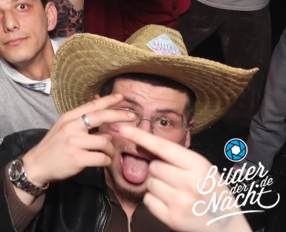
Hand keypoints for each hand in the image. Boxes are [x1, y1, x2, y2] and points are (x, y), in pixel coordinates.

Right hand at [20, 95, 132, 186]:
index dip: (108, 101)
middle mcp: (71, 127)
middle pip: (100, 117)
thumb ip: (83, 126)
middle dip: (119, 115)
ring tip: (107, 154)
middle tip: (133, 116)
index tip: (121, 97)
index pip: (92, 106)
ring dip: (111, 149)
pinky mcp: (77, 158)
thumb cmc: (53, 147)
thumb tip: (108, 130)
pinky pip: (101, 158)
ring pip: (105, 142)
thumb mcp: (64, 130)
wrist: (37, 165)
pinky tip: (102, 162)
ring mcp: (74, 142)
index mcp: (68, 118)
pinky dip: (106, 161)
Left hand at [118, 126, 253, 231]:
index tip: (124, 128)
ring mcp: (180, 202)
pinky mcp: (172, 218)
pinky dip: (155, 201)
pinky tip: (172, 204)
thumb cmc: (212, 193)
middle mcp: (189, 182)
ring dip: (158, 186)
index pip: (163, 147)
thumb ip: (174, 156)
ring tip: (177, 193)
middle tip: (178, 181)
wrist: (227, 226)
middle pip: (153, 166)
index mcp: (199, 165)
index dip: (141, 136)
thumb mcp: (202, 169)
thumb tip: (140, 143)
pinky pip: (148, 200)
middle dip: (160, 171)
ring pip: (149, 183)